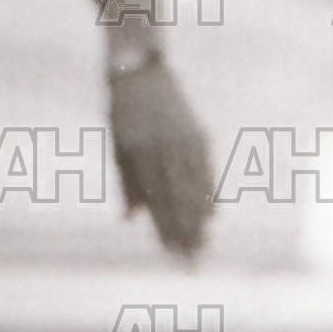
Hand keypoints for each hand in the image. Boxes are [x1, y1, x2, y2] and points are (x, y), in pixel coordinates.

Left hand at [111, 59, 212, 257]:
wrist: (142, 70)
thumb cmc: (123, 112)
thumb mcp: (118, 147)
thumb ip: (127, 185)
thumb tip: (131, 220)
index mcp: (141, 155)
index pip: (156, 201)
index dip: (165, 229)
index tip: (171, 255)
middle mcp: (166, 150)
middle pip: (180, 200)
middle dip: (187, 234)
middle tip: (193, 262)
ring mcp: (185, 142)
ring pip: (196, 189)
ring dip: (200, 220)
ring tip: (204, 245)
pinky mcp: (199, 134)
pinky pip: (206, 171)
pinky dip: (210, 193)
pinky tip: (214, 214)